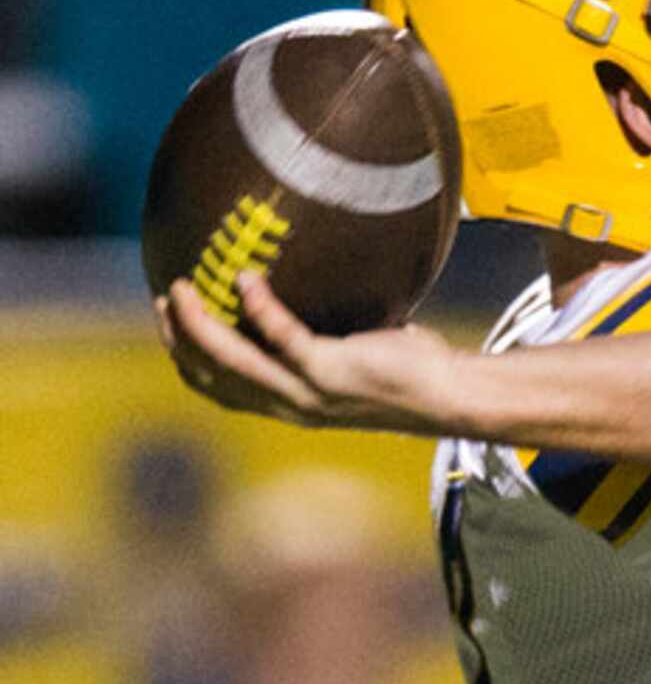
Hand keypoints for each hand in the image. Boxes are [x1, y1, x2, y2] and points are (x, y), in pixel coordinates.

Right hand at [155, 271, 468, 434]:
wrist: (452, 394)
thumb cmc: (410, 370)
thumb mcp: (353, 356)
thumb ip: (320, 339)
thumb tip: (311, 289)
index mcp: (292, 405)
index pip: (221, 390)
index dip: (188, 360)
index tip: (171, 325)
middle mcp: (293, 405)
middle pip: (212, 377)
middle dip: (180, 339)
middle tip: (165, 300)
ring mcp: (310, 393)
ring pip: (233, 361)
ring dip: (200, 325)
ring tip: (182, 288)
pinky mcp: (331, 373)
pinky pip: (283, 337)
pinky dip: (260, 306)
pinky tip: (246, 278)